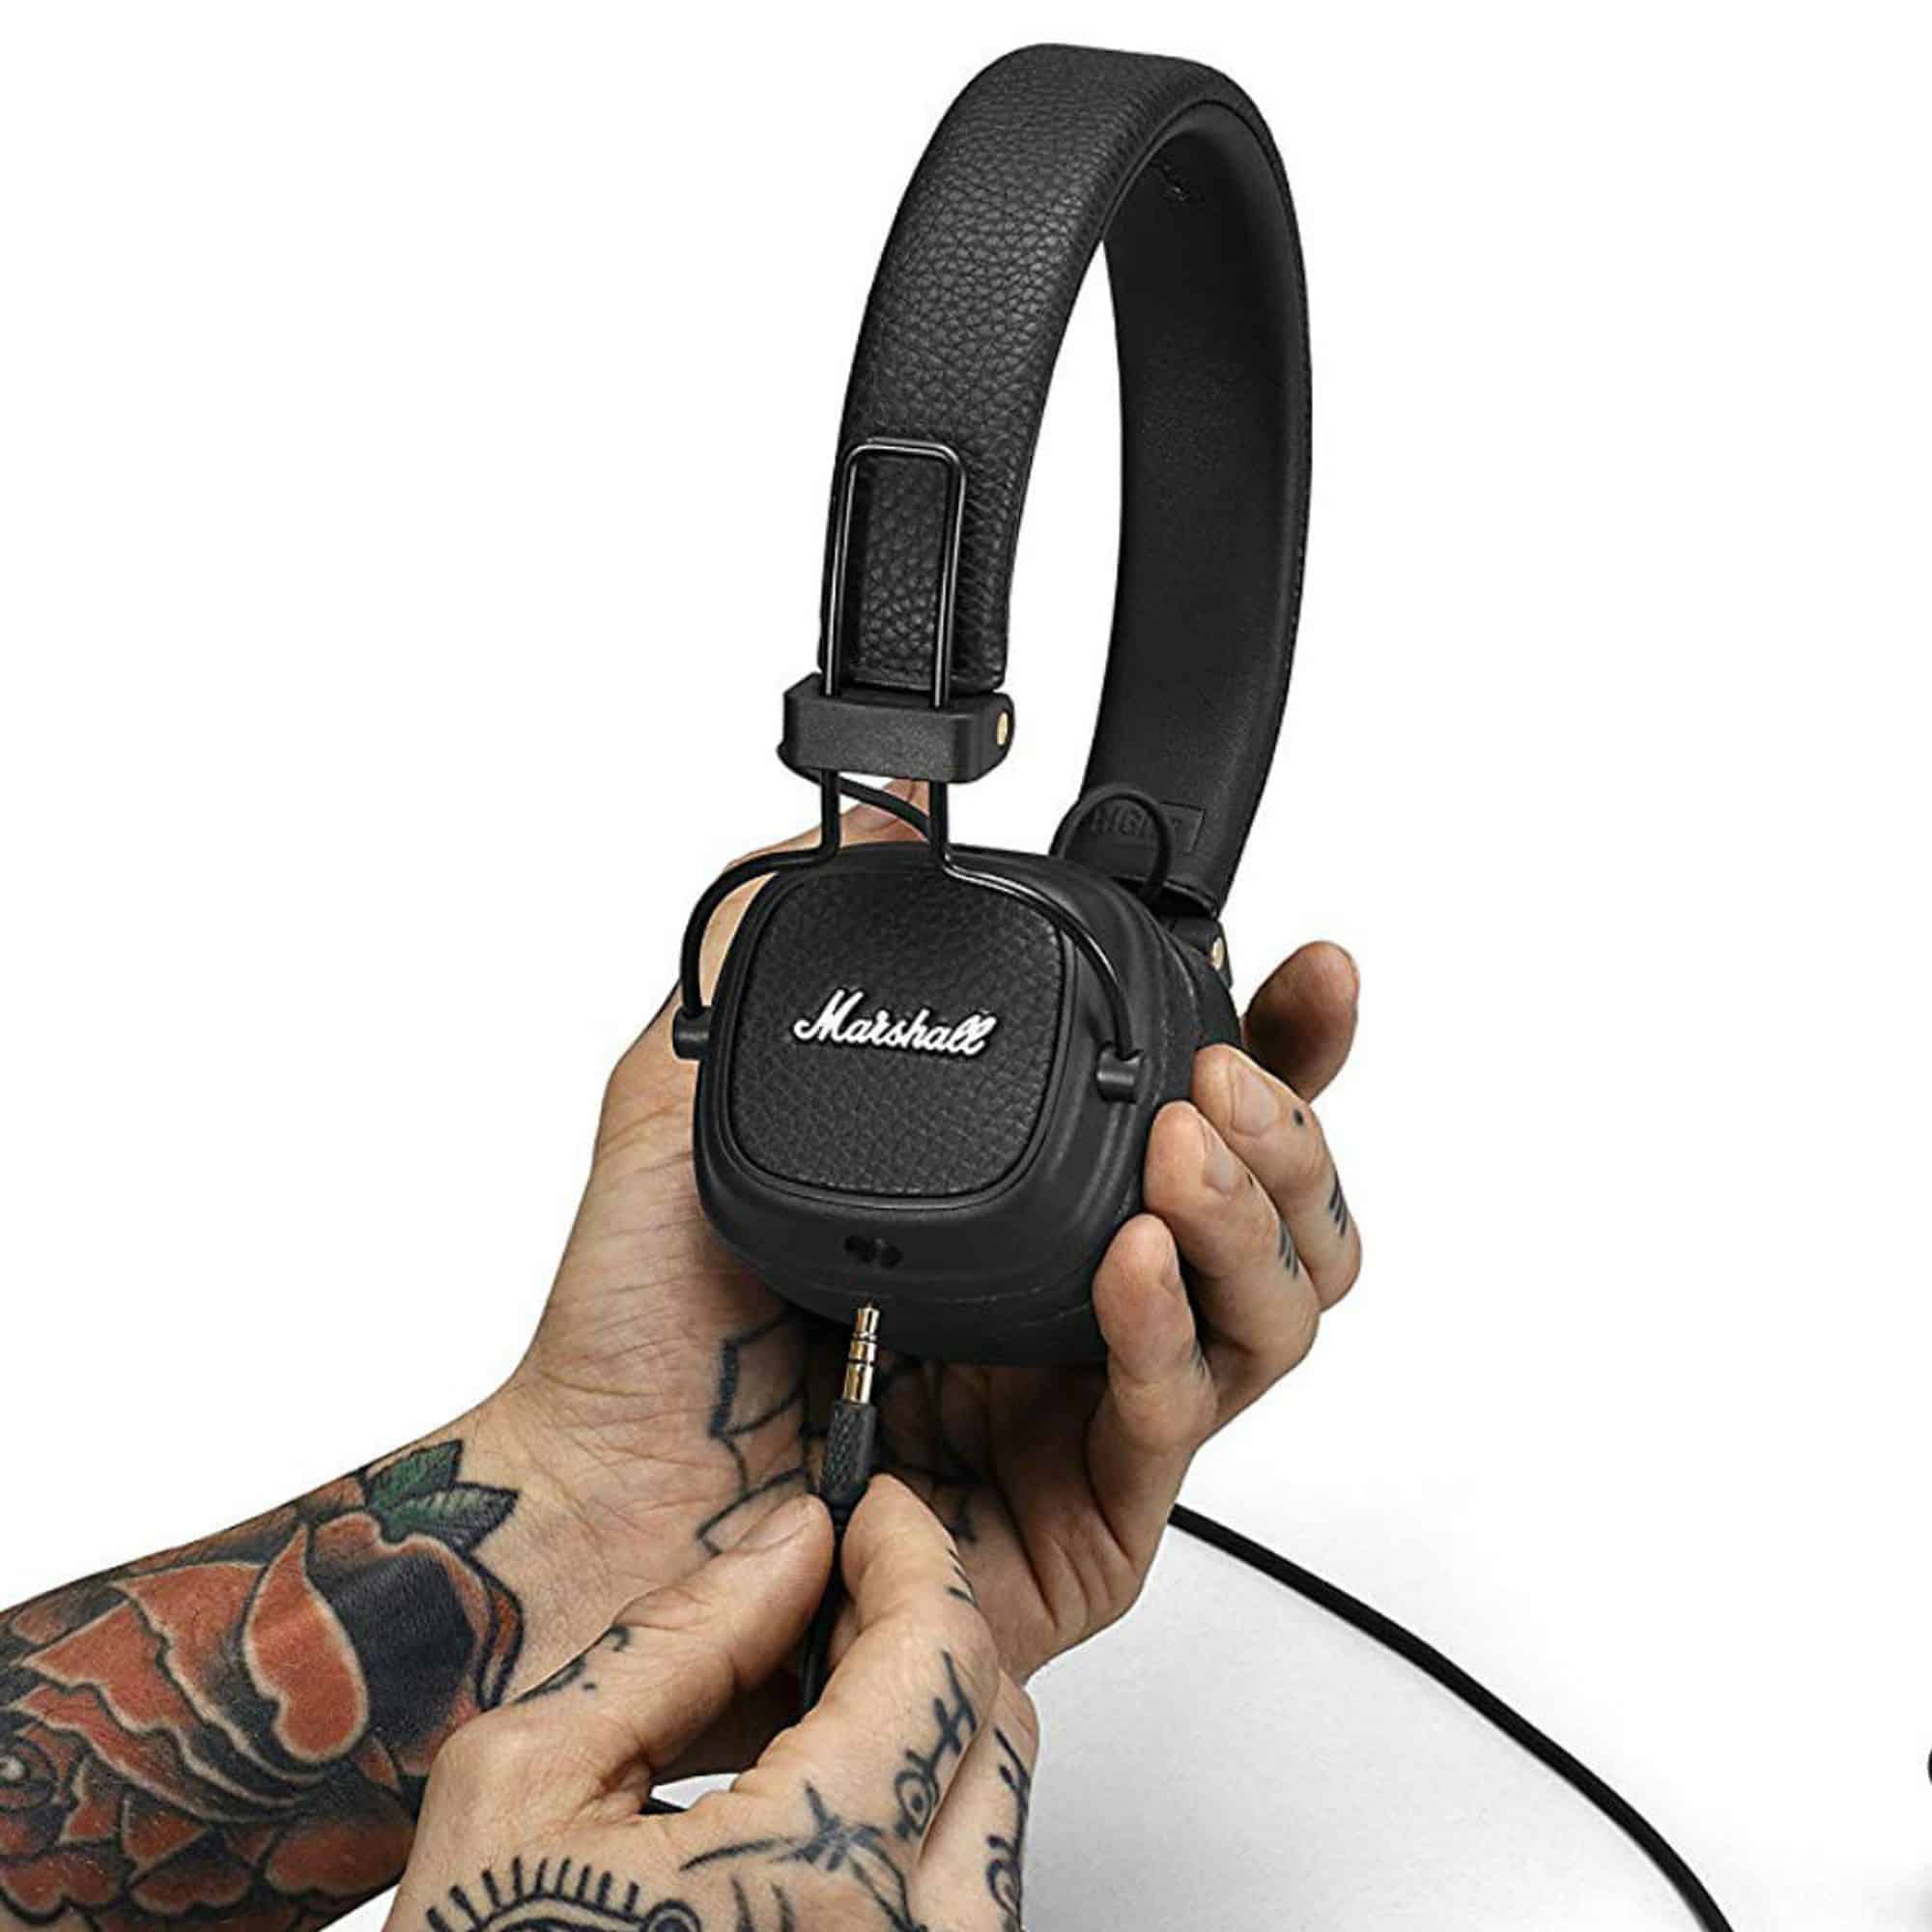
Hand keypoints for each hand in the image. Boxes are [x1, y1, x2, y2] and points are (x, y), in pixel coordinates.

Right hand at [389, 1480, 1037, 1931]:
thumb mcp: (528, 1784)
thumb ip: (680, 1641)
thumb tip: (788, 1542)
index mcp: (821, 1878)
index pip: (941, 1652)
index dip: (912, 1550)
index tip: (878, 1510)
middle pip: (994, 1724)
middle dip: (927, 1626)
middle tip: (843, 1582)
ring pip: (992, 1811)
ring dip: (927, 1720)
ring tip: (827, 1682)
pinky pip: (959, 1893)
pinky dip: (916, 1809)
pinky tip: (829, 1784)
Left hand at [495, 784, 1362, 1682]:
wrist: (597, 1502)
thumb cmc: (645, 1332)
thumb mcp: (689, 1106)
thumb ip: (772, 952)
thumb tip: (874, 818)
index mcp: (1025, 1206)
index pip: (1205, 1119)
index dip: (1286, 1047)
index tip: (1307, 968)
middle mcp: (1081, 1303)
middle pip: (1283, 1219)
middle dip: (1295, 1132)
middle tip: (1226, 1078)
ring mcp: (1090, 1413)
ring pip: (1272, 1318)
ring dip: (1253, 1219)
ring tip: (1186, 1148)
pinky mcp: (1083, 1520)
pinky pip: (1177, 1425)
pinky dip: (1168, 1332)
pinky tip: (1127, 1259)